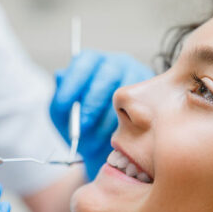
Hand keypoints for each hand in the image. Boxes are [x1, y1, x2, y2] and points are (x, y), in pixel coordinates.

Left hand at [50, 50, 153, 179]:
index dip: (72, 84)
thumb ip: (58, 101)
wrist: (110, 148)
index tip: (64, 105)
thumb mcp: (64, 116)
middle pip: (107, 75)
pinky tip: (119, 137)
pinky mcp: (154, 95)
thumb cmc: (84, 127)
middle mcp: (116, 63)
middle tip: (83, 125)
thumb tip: (60, 77)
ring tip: (98, 138)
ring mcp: (138, 76)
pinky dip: (128, 125)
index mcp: (92, 62)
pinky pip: (142, 108)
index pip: (82, 63)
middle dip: (92, 103)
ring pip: (126, 93)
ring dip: (109, 119)